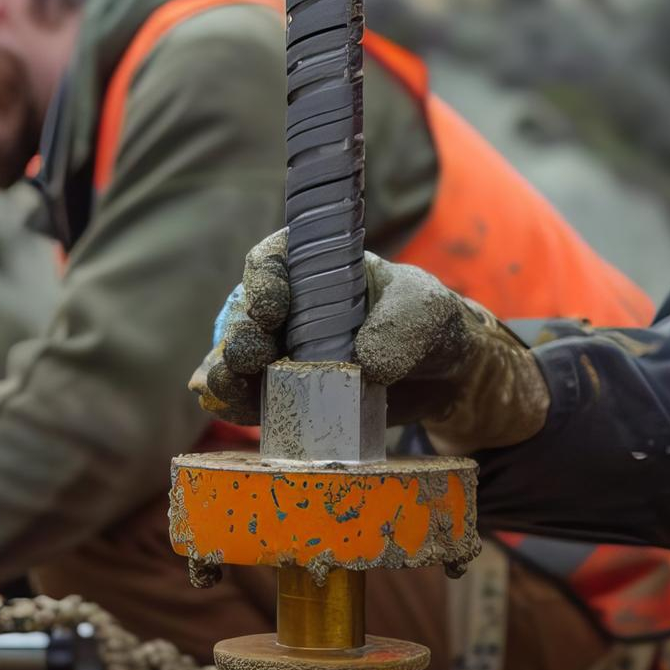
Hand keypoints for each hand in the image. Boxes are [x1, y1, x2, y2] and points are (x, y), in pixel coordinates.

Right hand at [188, 229, 551, 452]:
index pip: (274, 260)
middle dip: (240, 333)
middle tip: (249, 356)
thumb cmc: (430, 324)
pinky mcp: (287, 394)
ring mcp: (283, 352)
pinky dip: (237, 404)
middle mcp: (290, 307)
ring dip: (228, 373)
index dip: (263, 280)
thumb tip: (366, 363)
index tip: (272, 309)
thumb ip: (400, 325)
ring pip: (237, 359)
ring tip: (231, 387)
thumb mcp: (427, 310)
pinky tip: (233, 409)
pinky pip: (252, 398)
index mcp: (316, 267)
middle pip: (245, 313)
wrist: (442, 376)